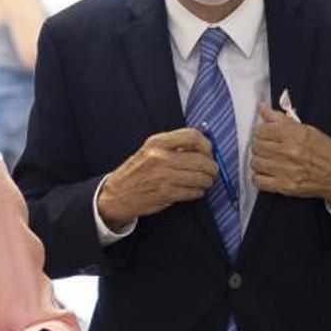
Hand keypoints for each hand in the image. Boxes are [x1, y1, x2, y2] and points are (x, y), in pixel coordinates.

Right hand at [97, 129, 218, 230]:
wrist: (117, 193)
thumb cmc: (137, 171)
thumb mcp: (150, 150)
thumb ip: (174, 146)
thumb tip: (203, 147)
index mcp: (157, 142)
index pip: (193, 136)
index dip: (207, 145)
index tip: (208, 152)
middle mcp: (161, 158)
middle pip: (201, 160)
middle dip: (212, 167)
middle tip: (212, 171)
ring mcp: (164, 177)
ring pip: (201, 178)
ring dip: (207, 181)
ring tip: (204, 181)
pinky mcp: (166, 194)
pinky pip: (193, 192)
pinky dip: (198, 192)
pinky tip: (194, 190)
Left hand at [251, 104, 330, 205]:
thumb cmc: (325, 151)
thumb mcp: (307, 129)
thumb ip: (281, 119)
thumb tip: (261, 108)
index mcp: (294, 135)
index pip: (261, 131)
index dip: (262, 132)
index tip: (266, 135)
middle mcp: (288, 152)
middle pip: (256, 147)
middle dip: (260, 146)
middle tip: (268, 148)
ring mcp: (285, 170)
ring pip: (255, 163)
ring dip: (259, 161)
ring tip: (269, 160)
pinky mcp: (284, 186)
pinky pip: (258, 181)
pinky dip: (260, 177)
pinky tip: (268, 173)